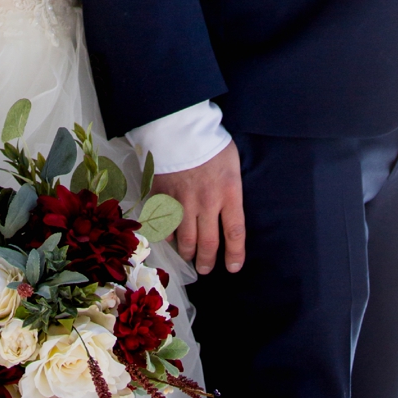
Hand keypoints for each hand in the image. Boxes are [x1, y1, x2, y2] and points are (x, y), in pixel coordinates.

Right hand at [157, 141, 245, 274]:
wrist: (180, 129)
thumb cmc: (211, 144)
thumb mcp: (232, 165)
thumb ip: (230, 190)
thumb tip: (228, 211)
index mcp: (228, 193)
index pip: (235, 232)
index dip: (235, 254)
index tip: (234, 267)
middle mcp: (206, 203)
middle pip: (208, 244)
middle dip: (207, 262)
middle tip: (206, 268)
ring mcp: (182, 204)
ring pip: (185, 242)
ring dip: (188, 254)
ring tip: (190, 257)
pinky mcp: (163, 200)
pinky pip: (165, 228)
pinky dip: (168, 237)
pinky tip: (172, 239)